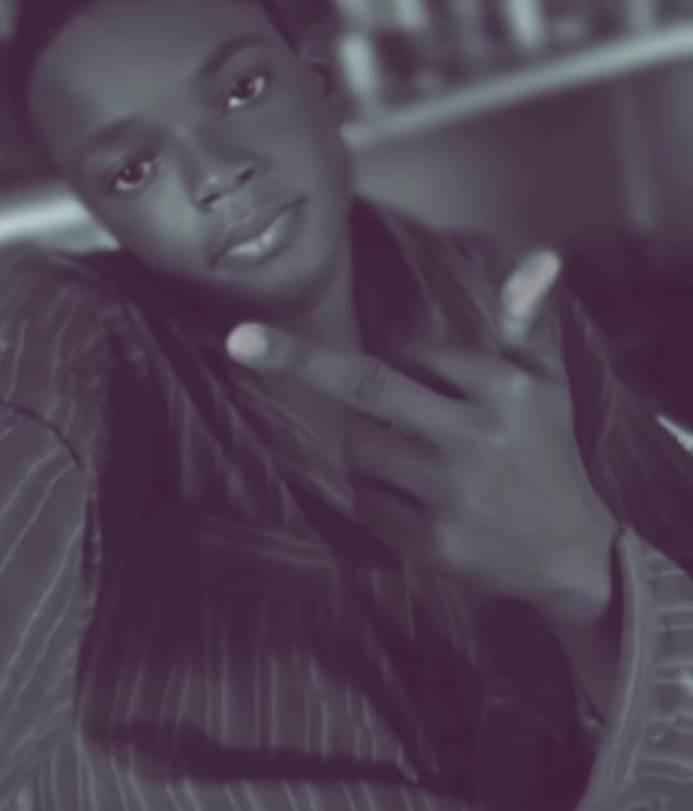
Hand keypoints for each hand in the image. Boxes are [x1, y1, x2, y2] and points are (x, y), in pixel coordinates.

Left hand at [226, 315, 616, 612]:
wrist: (573, 556)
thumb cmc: (547, 451)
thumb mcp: (545, 381)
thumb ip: (526, 317)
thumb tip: (540, 255)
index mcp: (504, 390)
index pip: (418, 354)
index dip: (408, 364)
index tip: (419, 381)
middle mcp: (477, 436)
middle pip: (365, 387)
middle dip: (296, 359)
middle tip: (239, 340)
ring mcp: (452, 494)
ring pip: (360, 447)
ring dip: (363, 443)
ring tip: (405, 457)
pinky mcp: (432, 544)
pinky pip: (365, 503)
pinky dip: (371, 494)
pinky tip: (411, 501)